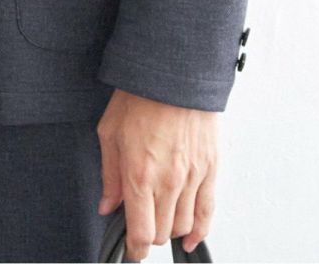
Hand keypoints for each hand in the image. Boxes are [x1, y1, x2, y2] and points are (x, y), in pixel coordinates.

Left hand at [96, 89, 217, 258]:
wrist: (173, 71)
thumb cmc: (140, 95)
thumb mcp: (110, 131)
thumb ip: (109, 175)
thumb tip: (107, 205)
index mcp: (139, 174)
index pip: (141, 232)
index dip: (136, 248)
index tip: (132, 248)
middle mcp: (168, 181)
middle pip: (162, 233)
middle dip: (150, 234)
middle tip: (142, 222)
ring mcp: (193, 177)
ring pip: (184, 225)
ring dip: (171, 229)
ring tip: (162, 218)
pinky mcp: (211, 168)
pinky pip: (208, 211)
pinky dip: (200, 230)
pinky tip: (191, 236)